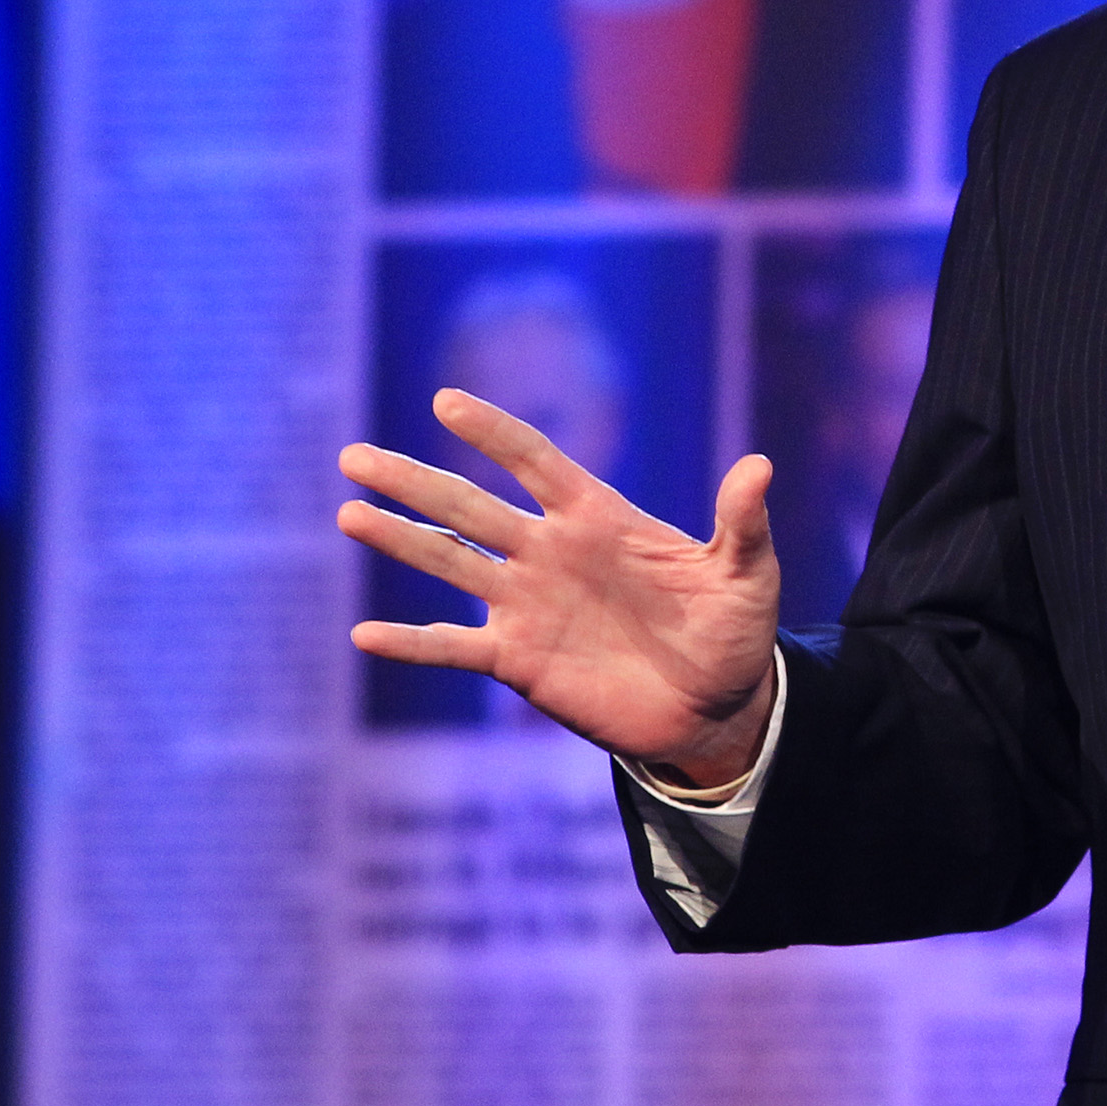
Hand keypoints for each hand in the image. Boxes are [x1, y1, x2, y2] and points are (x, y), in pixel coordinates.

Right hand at [338, 388, 782, 784]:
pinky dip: (411, 642)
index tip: (444, 400)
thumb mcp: (747, 573)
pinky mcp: (518, 659)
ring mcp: (528, 604)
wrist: (714, 705)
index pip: (537, 462)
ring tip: (347, 511)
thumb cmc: (732, 630)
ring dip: (400, 540)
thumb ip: (742, 522)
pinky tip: (363, 635)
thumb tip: (759, 466)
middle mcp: (550, 552)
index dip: (493, 432)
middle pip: (471, 506)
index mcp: (599, 518)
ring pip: (450, 562)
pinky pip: (454, 647)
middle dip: (414, 479)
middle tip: (353, 454)